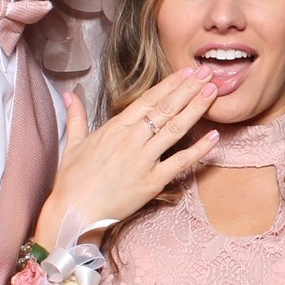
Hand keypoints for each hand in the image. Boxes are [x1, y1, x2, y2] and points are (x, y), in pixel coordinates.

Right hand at [32, 67, 219, 245]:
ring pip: (175, 129)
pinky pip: (180, 162)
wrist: (73, 213)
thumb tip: (70, 94)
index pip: (148, 100)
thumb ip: (76, 116)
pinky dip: (198, 149)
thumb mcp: (73, 144)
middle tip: (208, 73)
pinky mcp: (152, 182)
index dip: (170, 84)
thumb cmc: (72, 181)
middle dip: (189, 89)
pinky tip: (214, 136)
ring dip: (196, 109)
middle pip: (166, 108)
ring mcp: (143, 160)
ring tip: (213, 92)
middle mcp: (132, 140)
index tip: (187, 71)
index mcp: (115, 128)